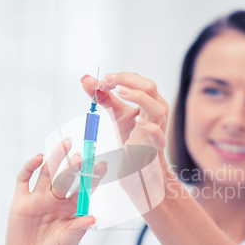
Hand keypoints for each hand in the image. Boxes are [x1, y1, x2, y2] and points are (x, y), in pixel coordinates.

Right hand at [0, 139, 107, 244]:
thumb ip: (77, 230)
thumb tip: (92, 218)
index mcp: (71, 209)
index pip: (84, 188)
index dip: (92, 177)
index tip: (103, 165)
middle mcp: (56, 200)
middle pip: (66, 177)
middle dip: (74, 166)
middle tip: (82, 154)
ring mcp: (38, 199)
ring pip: (48, 174)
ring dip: (55, 159)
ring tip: (65, 145)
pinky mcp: (20, 202)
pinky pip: (24, 181)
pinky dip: (30, 168)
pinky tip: (38, 158)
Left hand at [81, 73, 169, 208]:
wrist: (138, 167)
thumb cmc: (132, 139)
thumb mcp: (117, 114)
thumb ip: (104, 96)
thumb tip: (86, 79)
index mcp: (151, 102)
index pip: (139, 81)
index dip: (121, 77)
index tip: (101, 81)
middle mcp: (157, 112)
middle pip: (150, 87)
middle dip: (127, 80)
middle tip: (107, 82)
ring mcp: (159, 129)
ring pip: (157, 108)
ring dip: (138, 97)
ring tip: (119, 91)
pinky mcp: (155, 147)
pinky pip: (156, 133)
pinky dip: (148, 125)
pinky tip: (136, 120)